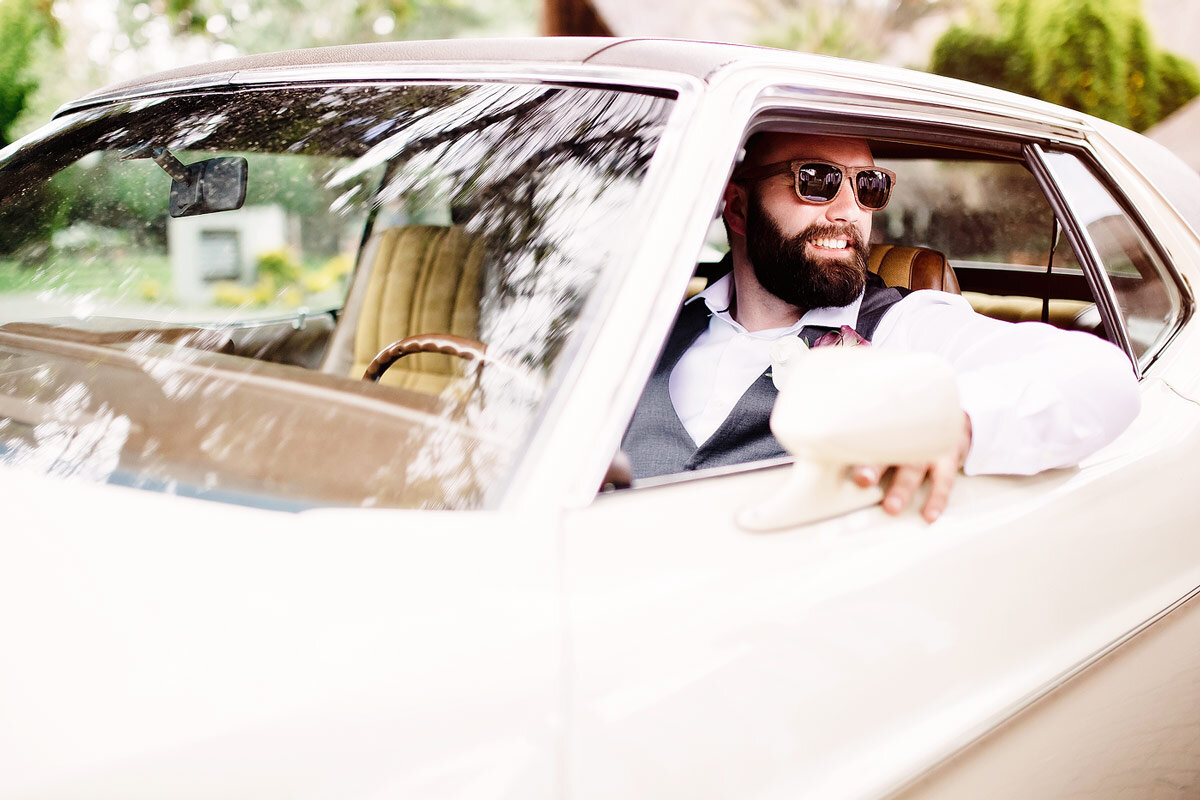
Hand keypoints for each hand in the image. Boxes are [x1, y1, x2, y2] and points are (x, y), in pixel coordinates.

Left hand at [850, 412, 972, 523]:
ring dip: (903, 488)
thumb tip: (828, 451)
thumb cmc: (910, 428)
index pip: (869, 436)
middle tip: (863, 481)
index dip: (856, 448)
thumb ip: (866, 437)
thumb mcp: (891, 425)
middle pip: (890, 450)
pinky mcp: (949, 456)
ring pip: (915, 468)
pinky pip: (945, 480)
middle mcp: (908, 435)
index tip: (842, 459)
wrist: (951, 416)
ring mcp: (930, 446)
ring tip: (892, 507)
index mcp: (889, 428)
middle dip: (875, 467)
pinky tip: (929, 515)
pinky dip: (938, 498)